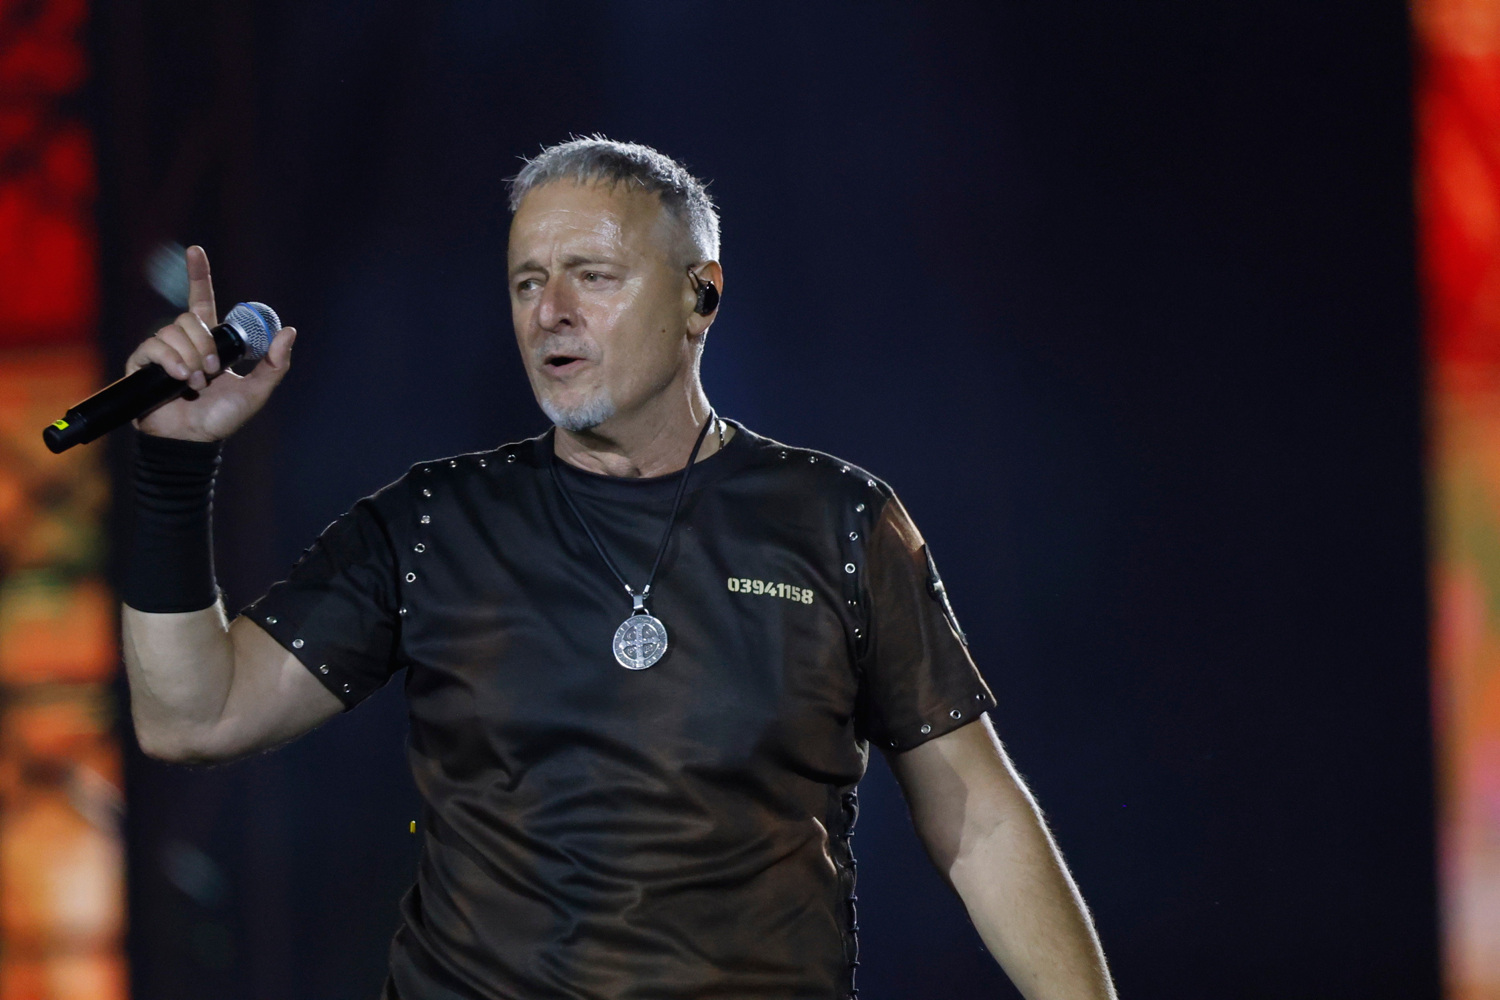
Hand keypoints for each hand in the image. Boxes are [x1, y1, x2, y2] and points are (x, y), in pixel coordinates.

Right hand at [128, 246, 297, 441]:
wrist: (193, 441)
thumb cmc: (224, 417)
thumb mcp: (257, 390)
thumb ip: (276, 364)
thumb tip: (290, 331)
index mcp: (209, 342)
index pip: (201, 299)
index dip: (198, 275)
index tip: (195, 250)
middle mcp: (184, 342)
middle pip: (189, 319)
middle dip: (204, 346)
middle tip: (211, 373)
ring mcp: (162, 352)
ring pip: (173, 331)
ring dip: (189, 358)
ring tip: (195, 383)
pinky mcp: (142, 365)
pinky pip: (154, 347)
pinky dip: (170, 362)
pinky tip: (178, 380)